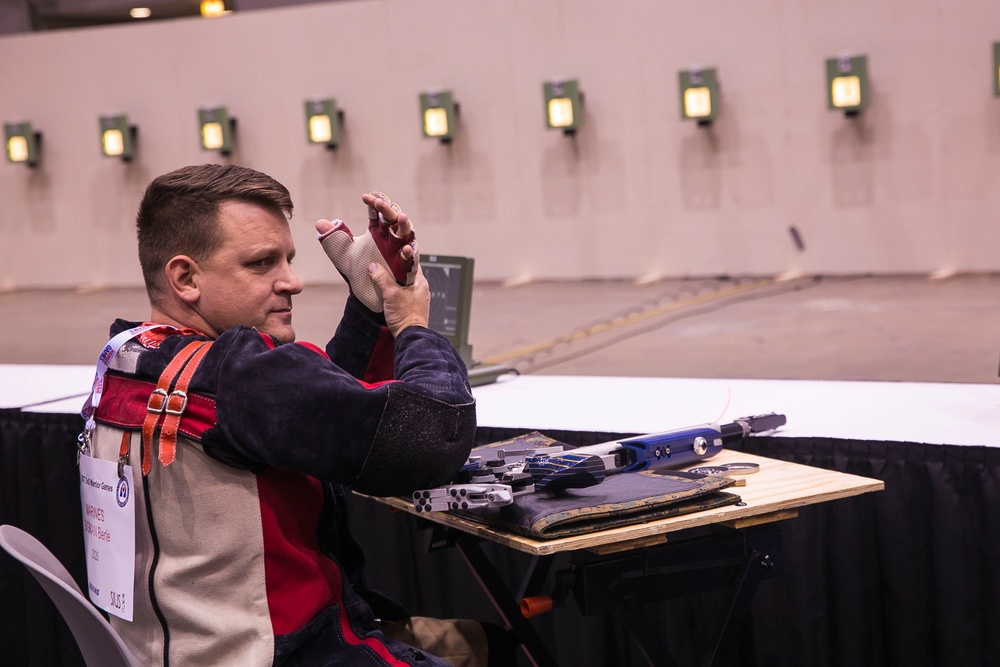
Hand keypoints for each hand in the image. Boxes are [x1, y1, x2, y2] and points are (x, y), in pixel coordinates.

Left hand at [316, 191, 419, 312]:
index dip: (373, 204)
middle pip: (393, 219)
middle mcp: (391, 239)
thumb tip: (320, 223)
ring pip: (407, 235)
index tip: (366, 197)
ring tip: (402, 217)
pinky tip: (407, 249)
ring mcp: (400, 252)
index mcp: (377, 232)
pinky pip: (411, 260)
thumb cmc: (358, 271)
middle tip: (380, 203)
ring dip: (405, 226)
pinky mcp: (406, 268)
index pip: (377, 213)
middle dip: (388, 210)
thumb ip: (333, 239)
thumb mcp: (342, 254)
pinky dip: (410, 253)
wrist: (366, 295)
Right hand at [369, 262, 429, 336]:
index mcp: (420, 282)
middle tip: (382, 265)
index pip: (412, 262)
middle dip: (394, 269)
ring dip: (394, 281)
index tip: (391, 252)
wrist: (410, 336)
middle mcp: (421, 289)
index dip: (402, 256)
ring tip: (381, 278)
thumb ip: (382, 278)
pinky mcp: (412, 307)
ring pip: (404, 283)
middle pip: (406, 273)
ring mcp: (417, 298)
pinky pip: (403, 293)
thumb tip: (373, 266)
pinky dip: (395, 291)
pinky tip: (385, 292)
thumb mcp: (391, 294)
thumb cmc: (405, 316)